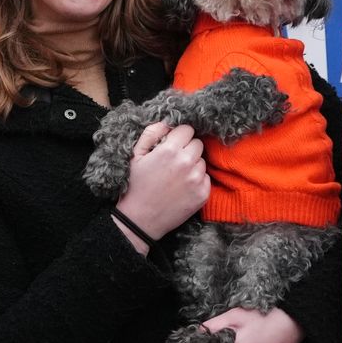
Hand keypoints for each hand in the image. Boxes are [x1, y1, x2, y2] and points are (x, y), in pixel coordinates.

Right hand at [115, 122, 208, 249]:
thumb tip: (167, 122)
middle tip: (174, 161)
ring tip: (177, 176)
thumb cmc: (136, 186)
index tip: (173, 144)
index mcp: (170, 150)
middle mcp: (186, 162)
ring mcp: (196, 179)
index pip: (188, 129)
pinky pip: (206, 178)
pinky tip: (182, 187)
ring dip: (193, 165)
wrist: (141, 219)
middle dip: (188, 148)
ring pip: (202, 161)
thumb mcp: (135, 155)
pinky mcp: (203, 194)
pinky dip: (197, 180)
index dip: (179, 136)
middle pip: (198, 144)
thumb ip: (151, 133)